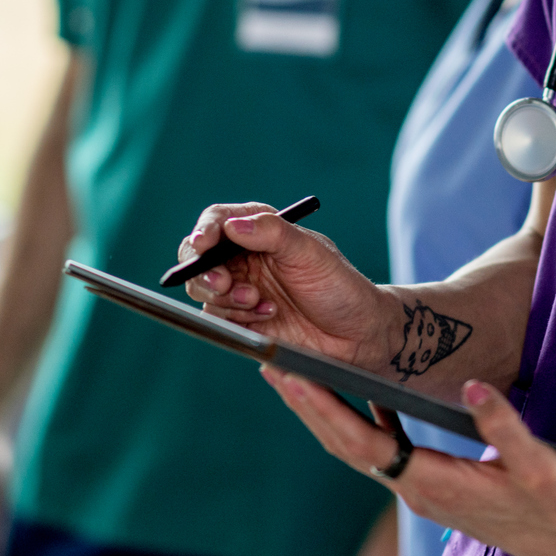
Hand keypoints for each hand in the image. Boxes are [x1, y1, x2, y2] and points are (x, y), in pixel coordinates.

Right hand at [181, 201, 397, 367]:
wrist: (356, 335)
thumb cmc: (340, 286)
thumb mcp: (312, 253)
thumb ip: (274, 233)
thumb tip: (232, 225)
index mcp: (261, 230)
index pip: (218, 220)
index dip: (205, 231)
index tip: (203, 245)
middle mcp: (245, 257)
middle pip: (199, 257)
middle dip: (205, 272)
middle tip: (225, 284)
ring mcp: (241, 288)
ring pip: (204, 290)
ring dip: (226, 298)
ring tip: (260, 303)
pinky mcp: (241, 319)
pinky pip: (218, 317)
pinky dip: (237, 318)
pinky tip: (267, 315)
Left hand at [262, 369, 555, 555]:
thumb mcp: (539, 464)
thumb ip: (505, 426)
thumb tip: (472, 386)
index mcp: (433, 483)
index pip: (364, 442)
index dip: (326, 409)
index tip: (295, 377)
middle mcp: (417, 489)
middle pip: (346, 445)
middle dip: (308, 406)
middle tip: (273, 364)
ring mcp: (421, 488)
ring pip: (359, 446)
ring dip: (327, 411)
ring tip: (300, 372)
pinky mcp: (430, 481)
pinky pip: (382, 446)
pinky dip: (361, 418)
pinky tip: (360, 391)